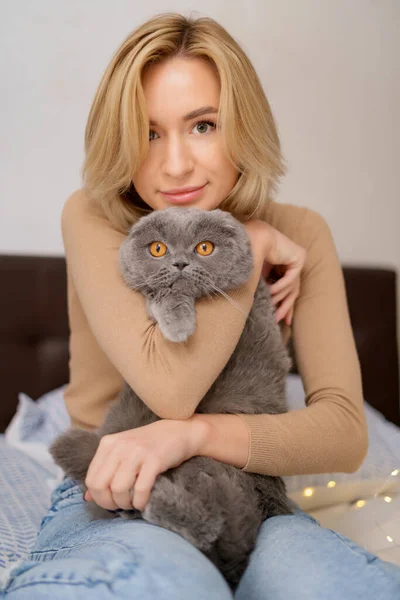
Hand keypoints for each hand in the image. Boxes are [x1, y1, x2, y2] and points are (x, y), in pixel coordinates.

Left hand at [83, 418, 207, 510]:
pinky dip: (139, 502)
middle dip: (109, 503)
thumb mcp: (123, 453)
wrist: (180, 431)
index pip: (91, 479)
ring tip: (133, 503)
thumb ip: (105, 472)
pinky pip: (140, 489)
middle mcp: (120, 446)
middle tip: (121, 506)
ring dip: (125, 504)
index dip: (98, 497)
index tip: (110, 502)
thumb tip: (87, 497)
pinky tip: (143, 502)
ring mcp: (137, 452)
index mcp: (108, 443)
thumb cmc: (150, 445)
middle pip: (101, 486)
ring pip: (118, 489)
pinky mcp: (154, 460)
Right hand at [244, 219, 306, 326]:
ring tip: (269, 303)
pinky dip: (280, 286)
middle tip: (278, 319)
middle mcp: (293, 262)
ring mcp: (298, 259)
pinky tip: (270, 291)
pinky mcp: (300, 257)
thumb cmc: (250, 255)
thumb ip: (266, 290)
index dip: (285, 306)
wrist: (251, 238)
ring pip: (293, 286)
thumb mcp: (260, 278)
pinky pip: (291, 278)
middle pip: (293, 290)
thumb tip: (266, 309)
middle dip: (285, 306)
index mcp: (284, 266)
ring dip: (279, 296)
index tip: (281, 320)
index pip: (289, 290)